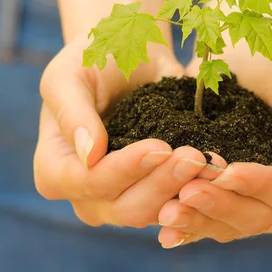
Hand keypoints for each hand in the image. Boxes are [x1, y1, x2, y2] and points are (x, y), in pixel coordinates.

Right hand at [34, 39, 213, 227]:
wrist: (127, 59)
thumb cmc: (90, 63)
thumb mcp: (69, 76)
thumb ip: (72, 113)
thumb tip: (89, 155)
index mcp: (54, 171)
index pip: (88, 183)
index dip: (124, 170)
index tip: (159, 146)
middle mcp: (86, 196)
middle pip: (124, 207)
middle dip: (162, 184)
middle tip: (195, 156)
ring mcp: (120, 200)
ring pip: (153, 213)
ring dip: (184, 190)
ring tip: (209, 161)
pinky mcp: (153, 196)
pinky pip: (177, 206)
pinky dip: (197, 190)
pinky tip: (216, 169)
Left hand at [156, 43, 271, 246]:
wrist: (246, 54)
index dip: (261, 186)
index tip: (227, 171)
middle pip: (263, 216)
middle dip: (223, 205)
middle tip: (187, 192)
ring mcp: (267, 204)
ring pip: (235, 225)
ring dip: (201, 220)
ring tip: (168, 212)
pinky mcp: (235, 201)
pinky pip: (214, 223)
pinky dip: (191, 228)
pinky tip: (167, 233)